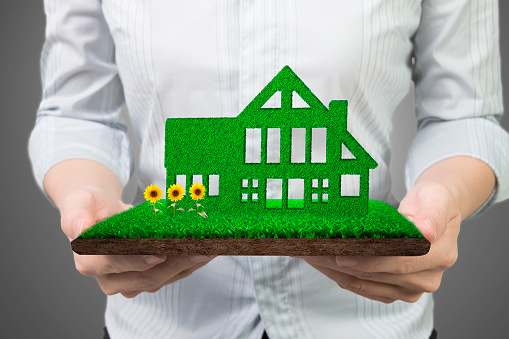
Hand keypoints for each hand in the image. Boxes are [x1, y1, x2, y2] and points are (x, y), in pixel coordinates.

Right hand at [60, 185, 215, 297]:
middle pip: (146, 276)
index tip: (160, 252)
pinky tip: (206, 250)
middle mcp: (109, 279)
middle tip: (199, 247)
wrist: (100, 213)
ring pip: (163, 278)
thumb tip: (80, 228)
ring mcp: (130, 282)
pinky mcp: (148, 279)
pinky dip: (190, 263)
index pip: (115, 264)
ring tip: (210, 247)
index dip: (137, 259)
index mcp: (90, 262)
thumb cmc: (90, 207)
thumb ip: (76, 216)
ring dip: (188, 264)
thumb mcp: (78, 203)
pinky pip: (172, 275)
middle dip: (175, 262)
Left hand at [291, 181, 459, 303]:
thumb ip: (432, 213)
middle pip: (377, 274)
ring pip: (364, 283)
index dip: (369, 259)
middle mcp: (427, 278)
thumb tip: (426, 232)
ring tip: (310, 253)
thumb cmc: (432, 202)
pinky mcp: (394, 292)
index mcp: (439, 255)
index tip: (340, 253)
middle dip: (341, 261)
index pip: (399, 261)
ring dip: (334, 269)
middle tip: (313, 249)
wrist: (435, 211)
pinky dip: (339, 275)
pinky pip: (362, 287)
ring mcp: (411, 289)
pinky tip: (321, 262)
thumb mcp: (436, 197)